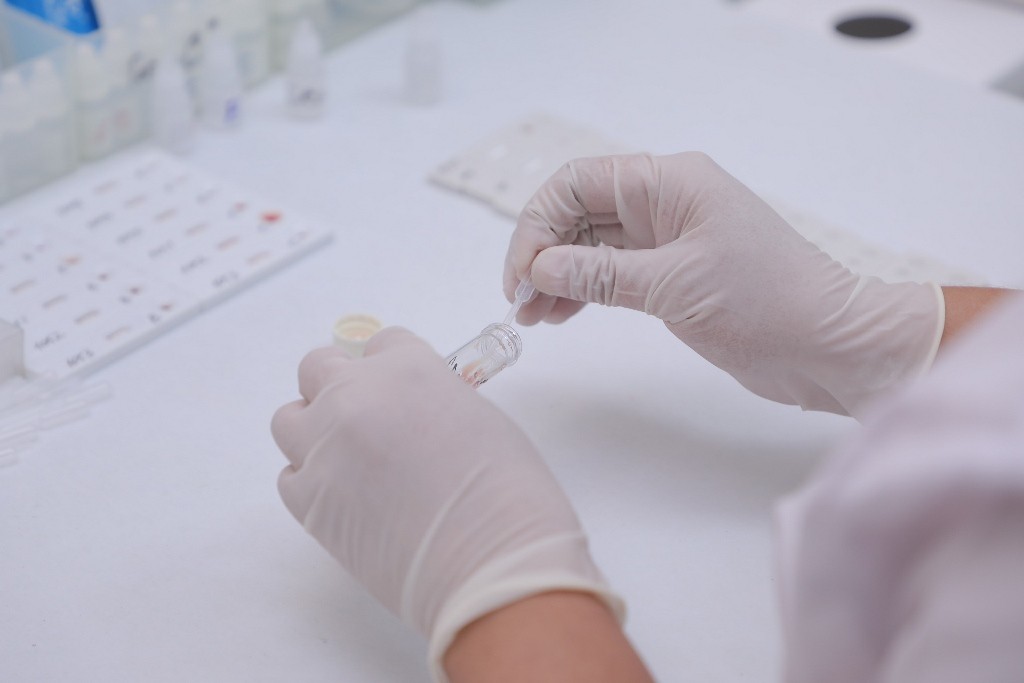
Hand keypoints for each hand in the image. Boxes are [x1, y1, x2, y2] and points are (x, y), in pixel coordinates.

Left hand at [271, 328, 621, 679]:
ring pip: (289, 419)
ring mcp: (324, 447)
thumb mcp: (479, 417)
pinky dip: (312, 481)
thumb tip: (412, 415)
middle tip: (365, 419)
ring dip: (313, 431)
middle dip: (338, 386)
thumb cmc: (506, 490)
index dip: (392, 369)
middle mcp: (355, 395)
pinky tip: (346, 499)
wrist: (489, 558)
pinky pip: (291, 476)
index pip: (381, 344)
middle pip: (318, 367)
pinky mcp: (307, 501)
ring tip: (348, 460)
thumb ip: (433, 401)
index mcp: (407, 367)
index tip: (401, 393)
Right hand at [505, 152, 942, 416]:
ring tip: (532, 318)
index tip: (520, 276)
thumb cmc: (765, 303)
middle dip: (542, 255)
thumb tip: (539, 268)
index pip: (578, 183)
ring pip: (591, 247)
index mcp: (669, 182)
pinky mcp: (674, 276)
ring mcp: (669, 240)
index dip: (538, 224)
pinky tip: (560, 314)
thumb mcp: (674, 286)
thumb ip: (600, 275)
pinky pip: (613, 274)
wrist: (830, 346)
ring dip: (556, 277)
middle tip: (519, 304)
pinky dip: (583, 292)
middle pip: (579, 213)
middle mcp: (665, 202)